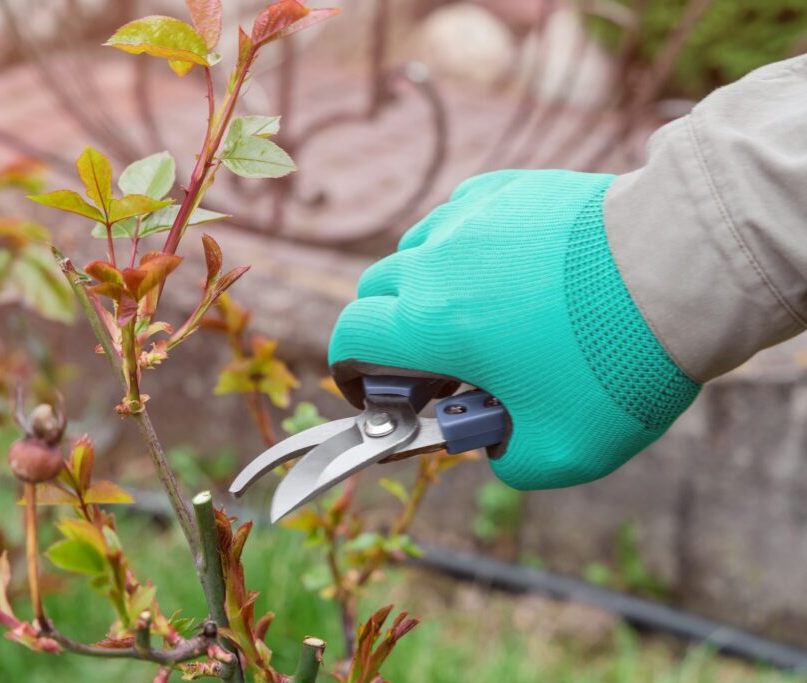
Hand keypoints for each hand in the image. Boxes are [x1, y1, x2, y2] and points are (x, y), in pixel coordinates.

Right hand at [328, 170, 699, 488]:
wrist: (682, 269)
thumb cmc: (617, 362)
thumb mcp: (562, 451)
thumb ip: (508, 461)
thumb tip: (495, 447)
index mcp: (430, 326)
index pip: (350, 339)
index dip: (353, 372)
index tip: (380, 391)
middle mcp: (435, 263)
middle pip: (375, 291)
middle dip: (390, 331)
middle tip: (438, 361)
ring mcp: (470, 217)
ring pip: (415, 249)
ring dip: (426, 285)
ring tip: (478, 311)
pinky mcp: (509, 189)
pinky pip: (460, 216)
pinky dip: (464, 246)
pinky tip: (507, 267)